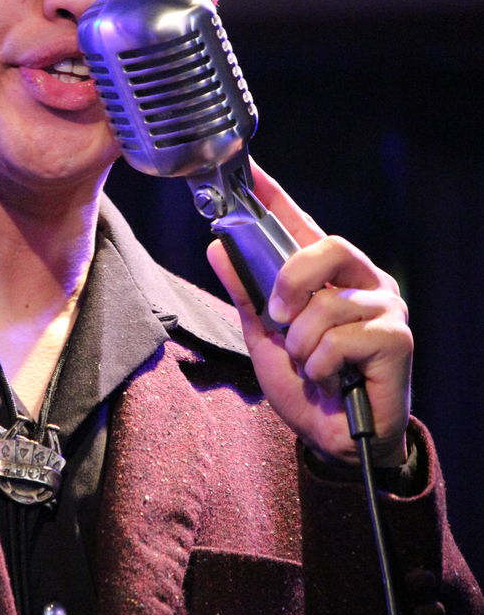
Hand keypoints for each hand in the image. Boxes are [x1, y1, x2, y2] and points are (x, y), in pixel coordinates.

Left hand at [207, 160, 412, 466]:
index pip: (304, 226)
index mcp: (331, 277)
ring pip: (326, 304)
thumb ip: (246, 293)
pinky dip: (320, 365)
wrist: (331, 440)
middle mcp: (364, 282)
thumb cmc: (306, 384)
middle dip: (291, 282)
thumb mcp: (264, 337)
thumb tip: (217, 247)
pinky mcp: (397, 339)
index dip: (277, 198)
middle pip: (327, 246)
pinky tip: (330, 380)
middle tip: (278, 318)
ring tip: (310, 366)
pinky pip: (341, 338)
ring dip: (302, 344)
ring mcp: (385, 308)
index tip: (250, 174)